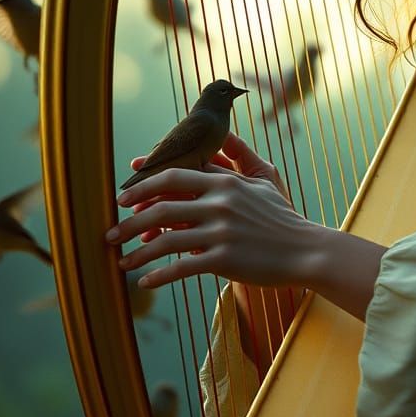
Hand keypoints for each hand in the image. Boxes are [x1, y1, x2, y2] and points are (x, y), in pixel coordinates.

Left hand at [106, 133, 324, 290]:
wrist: (306, 250)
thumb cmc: (282, 215)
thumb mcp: (264, 178)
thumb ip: (240, 155)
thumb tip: (225, 133)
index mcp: (224, 183)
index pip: (173, 176)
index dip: (142, 185)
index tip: (121, 198)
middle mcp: (219, 204)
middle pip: (160, 208)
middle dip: (129, 222)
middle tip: (109, 234)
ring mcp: (221, 232)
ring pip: (166, 241)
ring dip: (137, 254)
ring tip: (121, 263)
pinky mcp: (225, 260)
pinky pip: (182, 268)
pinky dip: (159, 276)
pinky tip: (145, 283)